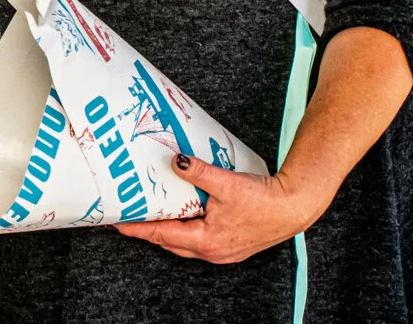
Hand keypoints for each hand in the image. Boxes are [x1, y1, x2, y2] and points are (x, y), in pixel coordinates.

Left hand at [113, 153, 322, 263]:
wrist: (294, 207)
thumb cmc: (263, 200)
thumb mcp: (226, 182)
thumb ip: (197, 171)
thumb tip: (174, 160)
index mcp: (206, 241)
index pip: (162, 235)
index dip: (138, 229)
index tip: (118, 224)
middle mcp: (212, 251)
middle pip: (170, 243)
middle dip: (148, 232)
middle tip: (128, 220)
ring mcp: (223, 251)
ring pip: (184, 244)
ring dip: (166, 232)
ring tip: (150, 217)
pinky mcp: (232, 244)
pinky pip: (199, 241)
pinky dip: (185, 231)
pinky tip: (183, 217)